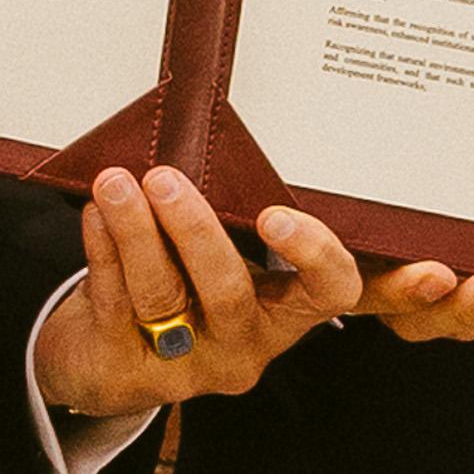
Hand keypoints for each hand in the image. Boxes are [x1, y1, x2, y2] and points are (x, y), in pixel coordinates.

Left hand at [28, 165, 473, 412]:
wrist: (113, 357)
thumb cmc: (195, 279)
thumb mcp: (245, 251)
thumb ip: (268, 204)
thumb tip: (304, 104)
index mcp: (297, 311)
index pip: (347, 295)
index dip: (375, 280)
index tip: (375, 248)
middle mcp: (255, 344)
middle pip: (241, 296)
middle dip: (203, 236)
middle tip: (173, 179)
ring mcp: (193, 362)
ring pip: (170, 295)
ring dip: (143, 233)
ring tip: (122, 181)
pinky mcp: (132, 368)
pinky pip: (119, 300)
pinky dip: (106, 246)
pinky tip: (99, 208)